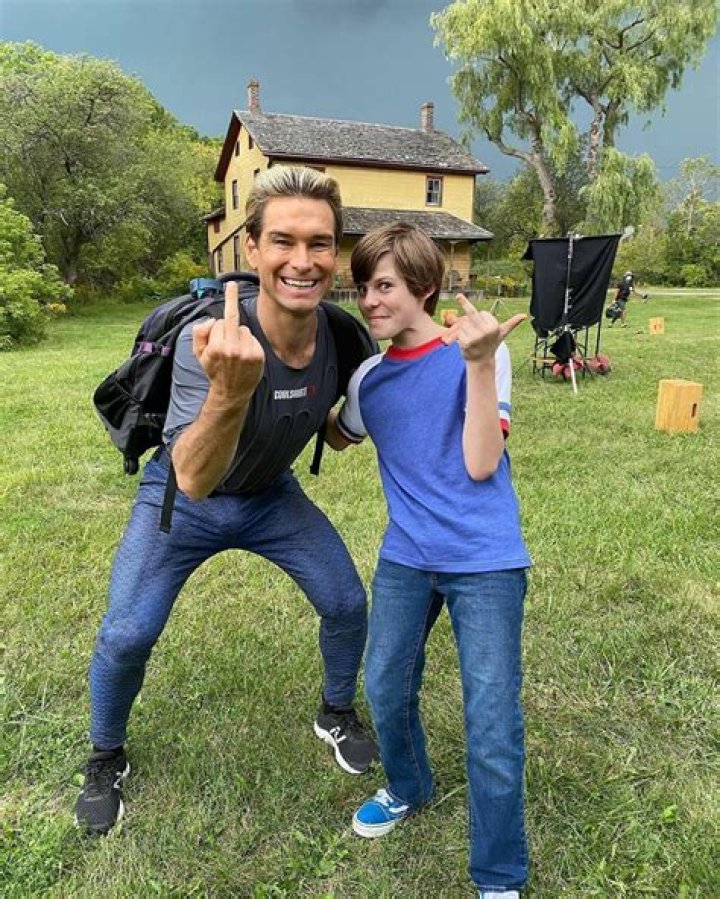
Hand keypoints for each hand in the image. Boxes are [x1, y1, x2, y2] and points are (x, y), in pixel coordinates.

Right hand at [192, 281, 264, 402]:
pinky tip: (245, 356)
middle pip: (232, 320)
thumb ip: (199, 333)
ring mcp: (246, 352)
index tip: (230, 284)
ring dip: (239, 335)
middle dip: (230, 316)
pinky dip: (249, 343)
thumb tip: (211, 320)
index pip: (220, 322)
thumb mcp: (198, 354)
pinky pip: (252, 338)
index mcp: (216, 346)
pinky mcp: (257, 355)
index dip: (218, 326)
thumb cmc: (214, 370)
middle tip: (231, 284)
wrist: (231, 392)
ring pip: (244, 329)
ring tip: (236, 352)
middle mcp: (232, 348)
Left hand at [440, 294, 525, 362]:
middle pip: (471, 313)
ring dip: (465, 328)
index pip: (482, 313)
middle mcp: (485, 331)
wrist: (482, 360)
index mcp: (494, 327)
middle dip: (464, 303)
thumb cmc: (492, 344)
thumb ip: (512, 323)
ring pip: (464, 323)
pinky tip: (466, 343)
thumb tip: (524, 315)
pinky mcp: (465, 343)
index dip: (482, 318)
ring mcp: (475, 337)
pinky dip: (460, 335)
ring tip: (473, 338)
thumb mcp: (502, 333)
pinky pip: (459, 332)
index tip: (486, 327)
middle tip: (457, 295)